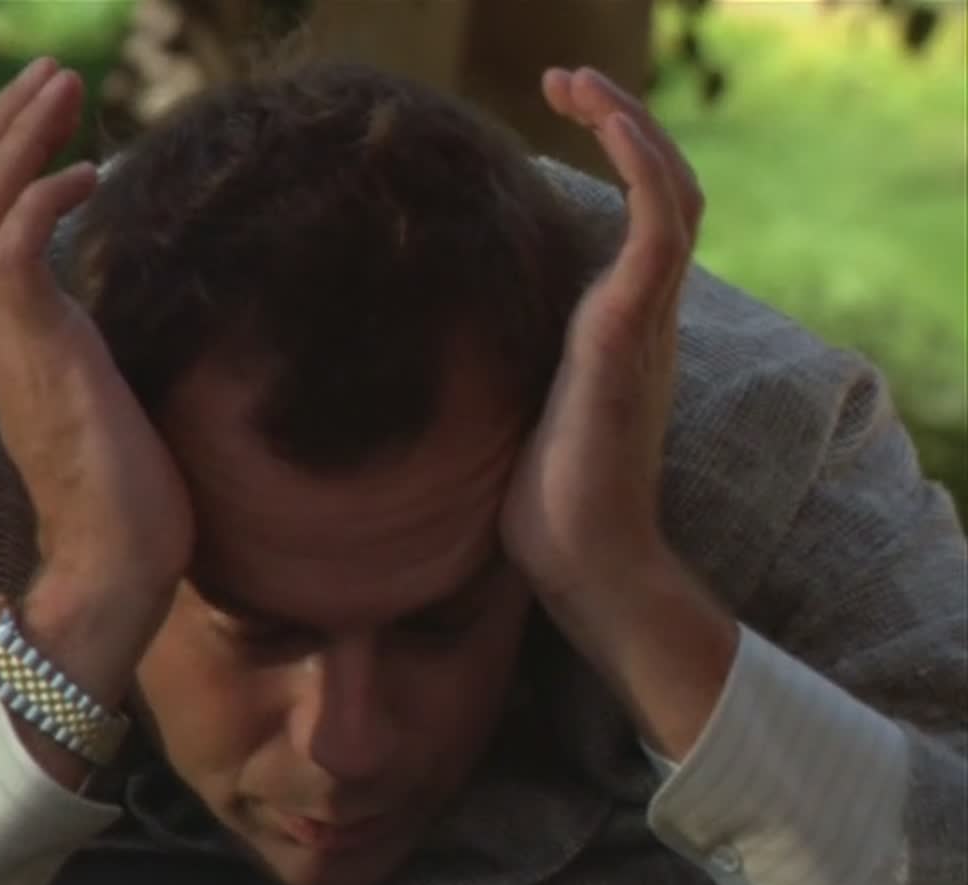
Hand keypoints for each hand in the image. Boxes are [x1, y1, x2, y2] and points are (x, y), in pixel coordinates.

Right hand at [0, 58, 193, 708]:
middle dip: (7, 128)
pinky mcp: (39, 353)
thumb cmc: (129, 499)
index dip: (12, 166)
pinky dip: (42, 198)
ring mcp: (11, 342)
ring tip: (64, 86)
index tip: (62, 122)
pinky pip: (14, 251)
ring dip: (18, 138)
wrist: (115, 568)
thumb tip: (144, 337)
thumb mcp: (115, 404)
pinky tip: (90, 172)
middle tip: (56, 74)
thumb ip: (106, 358)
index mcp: (18, 340)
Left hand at [501, 67, 703, 621]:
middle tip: (566, 79)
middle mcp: (648, 318)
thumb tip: (453, 363)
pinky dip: (640, 163)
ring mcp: (648, 323)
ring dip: (630, 124)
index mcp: (624, 331)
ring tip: (575, 80)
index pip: (644, 224)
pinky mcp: (631, 333)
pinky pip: (659, 226)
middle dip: (623, 124)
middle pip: (669, 191)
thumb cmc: (547, 507)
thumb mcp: (524, 416)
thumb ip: (515, 373)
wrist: (585, 563)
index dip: (618, 161)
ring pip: (673, 193)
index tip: (560, 117)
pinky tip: (602, 120)